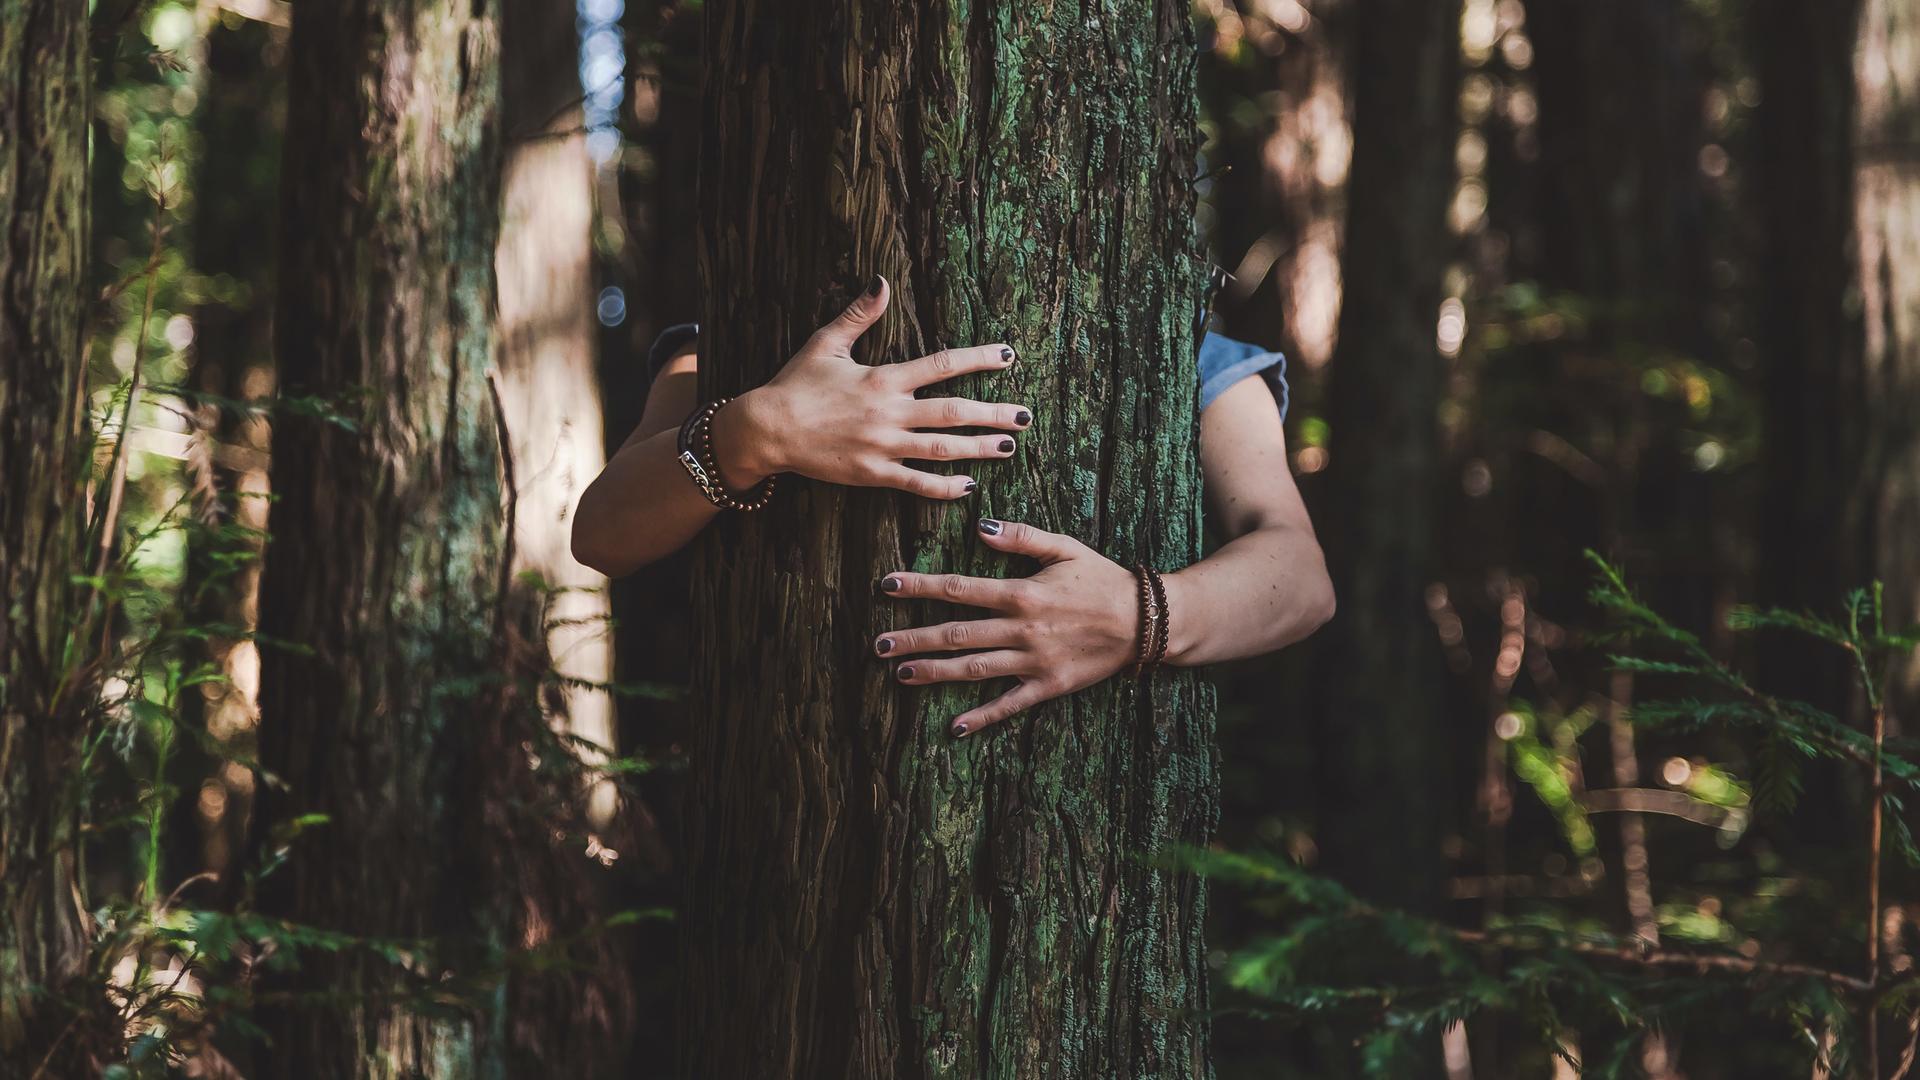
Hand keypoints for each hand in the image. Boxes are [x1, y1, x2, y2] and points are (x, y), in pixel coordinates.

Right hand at [712, 275, 1031, 498]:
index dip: (978, 359)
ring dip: (978, 448)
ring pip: (942, 449)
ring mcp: (883, 447)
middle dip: (993, 413)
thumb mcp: (826, 342)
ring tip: (1008, 447)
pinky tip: (968, 486)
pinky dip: (944, 487)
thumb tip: (882, 281)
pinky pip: (915, 483)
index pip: (942, 365)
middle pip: (953, 412)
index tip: (1007, 357)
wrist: (767, 430)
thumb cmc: (795, 384)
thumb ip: (860, 314)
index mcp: (883, 379)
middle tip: (1025, 417)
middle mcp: (889, 413)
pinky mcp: (872, 475)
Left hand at [874, 518, 1140, 736]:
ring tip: (900, 674)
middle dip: (914, 638)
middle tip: (878, 644)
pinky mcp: (1049, 686)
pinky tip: (955, 726)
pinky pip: (1009, 704)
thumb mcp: (1065, 548)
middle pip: (957, 634)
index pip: (960, 589)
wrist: (1146, 621)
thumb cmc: (1102, 580)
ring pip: (974, 669)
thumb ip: (1022, 537)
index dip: (921, 586)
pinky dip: (982, 717)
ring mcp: (1033, 662)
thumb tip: (980, 527)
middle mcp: (1022, 630)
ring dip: (935, 672)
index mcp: (1022, 593)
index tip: (888, 586)